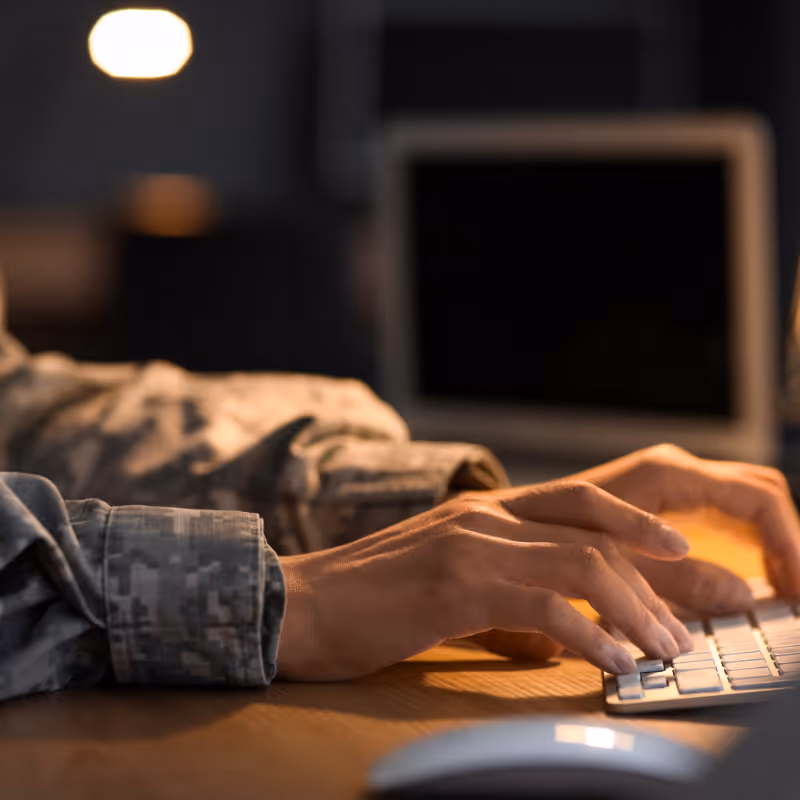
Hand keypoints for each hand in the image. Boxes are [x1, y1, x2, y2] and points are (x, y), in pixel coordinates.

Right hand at [277, 480, 692, 680]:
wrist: (299, 601)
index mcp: (483, 506)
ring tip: (658, 652)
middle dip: (651, 584)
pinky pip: (543, 606)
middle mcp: (484, 514)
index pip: (580, 499)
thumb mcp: (441, 564)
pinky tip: (607, 663)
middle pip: (593, 535)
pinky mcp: (455, 586)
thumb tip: (552, 612)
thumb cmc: (369, 594)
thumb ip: (496, 568)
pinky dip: (588, 637)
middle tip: (677, 631)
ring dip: (632, 612)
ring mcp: (470, 545)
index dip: (636, 523)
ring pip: (580, 565)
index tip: (677, 551)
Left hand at [569, 444, 799, 613]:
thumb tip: (744, 597)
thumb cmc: (554, 536)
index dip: (790, 544)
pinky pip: (724, 509)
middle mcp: (676, 468)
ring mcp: (670, 478)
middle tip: (797, 594)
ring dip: (771, 540)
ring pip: (745, 498)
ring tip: (784, 590)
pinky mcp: (662, 495)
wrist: (509, 520)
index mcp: (671, 475)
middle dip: (789, 539)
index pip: (759, 499)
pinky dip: (747, 539)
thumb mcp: (622, 564)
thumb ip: (683, 582)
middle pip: (760, 491)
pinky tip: (750, 575)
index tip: (799, 592)